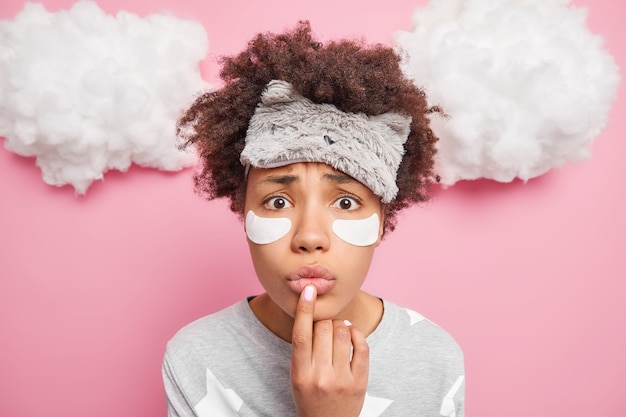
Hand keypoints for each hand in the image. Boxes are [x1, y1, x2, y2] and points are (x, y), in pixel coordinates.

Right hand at [290, 285, 368, 416]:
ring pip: (342, 333)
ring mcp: (341, 379)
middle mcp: (320, 376)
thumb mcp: (298, 376)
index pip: (301, 334)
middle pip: (323, 329)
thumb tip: (315, 314)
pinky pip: (361, 346)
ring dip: (340, 325)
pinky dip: (356, 333)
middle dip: (325, 321)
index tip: (308, 289)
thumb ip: (303, 349)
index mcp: (300, 373)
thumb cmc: (310, 396)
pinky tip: (352, 333)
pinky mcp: (360, 381)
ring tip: (338, 330)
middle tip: (325, 326)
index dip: (304, 309)